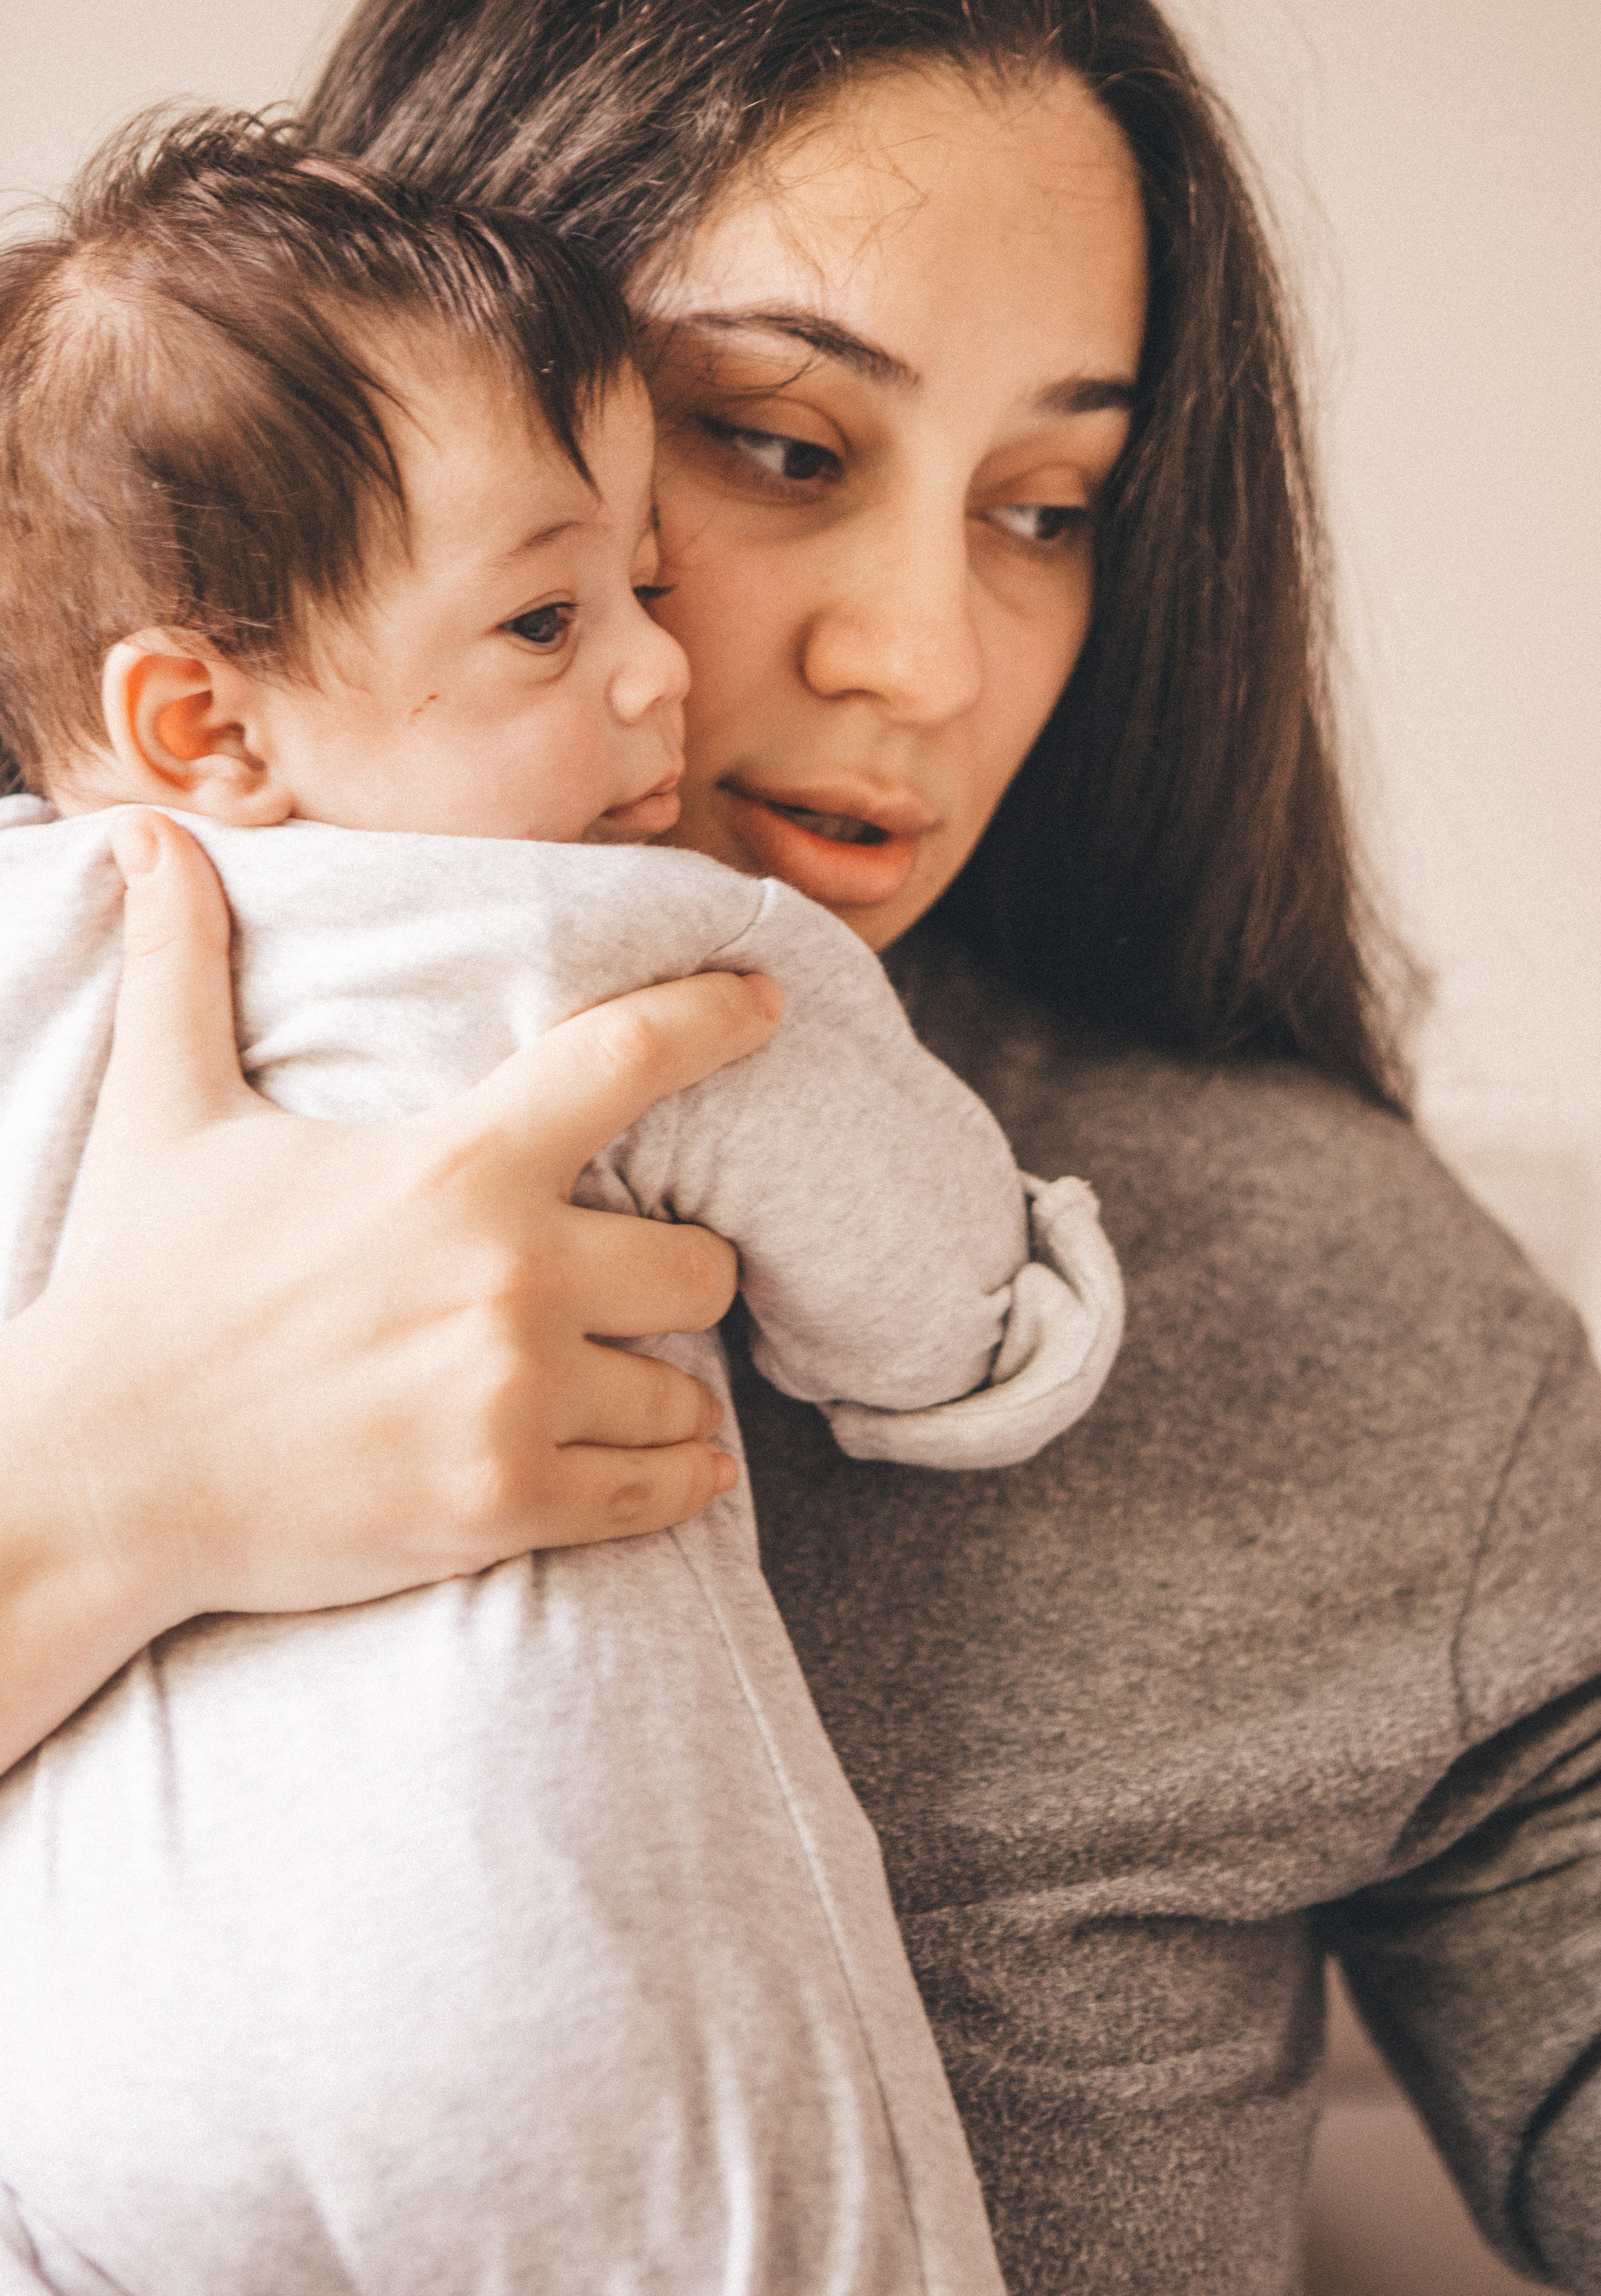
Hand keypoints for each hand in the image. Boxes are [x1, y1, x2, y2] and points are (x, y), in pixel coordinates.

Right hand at [0, 810, 779, 1772]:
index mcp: (455, 1166)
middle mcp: (509, 1278)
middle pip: (702, 1264)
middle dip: (678, 1272)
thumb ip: (181, 969)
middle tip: (630, 1283)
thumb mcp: (163, 1116)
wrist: (95, 1482)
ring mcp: (513, 1398)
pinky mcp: (505, 1504)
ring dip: (663, 1384)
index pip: (629, 1059)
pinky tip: (659, 1461)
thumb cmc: (139, 1291)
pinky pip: (663, 1490)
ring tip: (615, 1380)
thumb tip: (146, 834)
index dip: (715, 1018)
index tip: (768, 1003)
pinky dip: (674, 1478)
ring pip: (689, 1386)